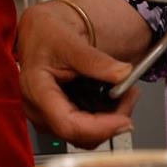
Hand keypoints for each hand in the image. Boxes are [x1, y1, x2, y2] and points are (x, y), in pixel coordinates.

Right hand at [17, 0, 136, 145]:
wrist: (41, 30)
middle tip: (130, 93)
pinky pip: (84, 128)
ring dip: (110, 119)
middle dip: (110, 121)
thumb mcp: (71, 40)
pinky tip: (112, 96)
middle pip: (80, 134)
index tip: (124, 119)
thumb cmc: (47, 32)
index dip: (100, 128)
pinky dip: (103, 117)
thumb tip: (123, 74)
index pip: (68, 124)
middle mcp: (37, 109)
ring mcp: (47, 116)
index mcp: (36, 89)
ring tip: (124, 91)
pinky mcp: (57, 116)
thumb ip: (96, 60)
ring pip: (85, 136)